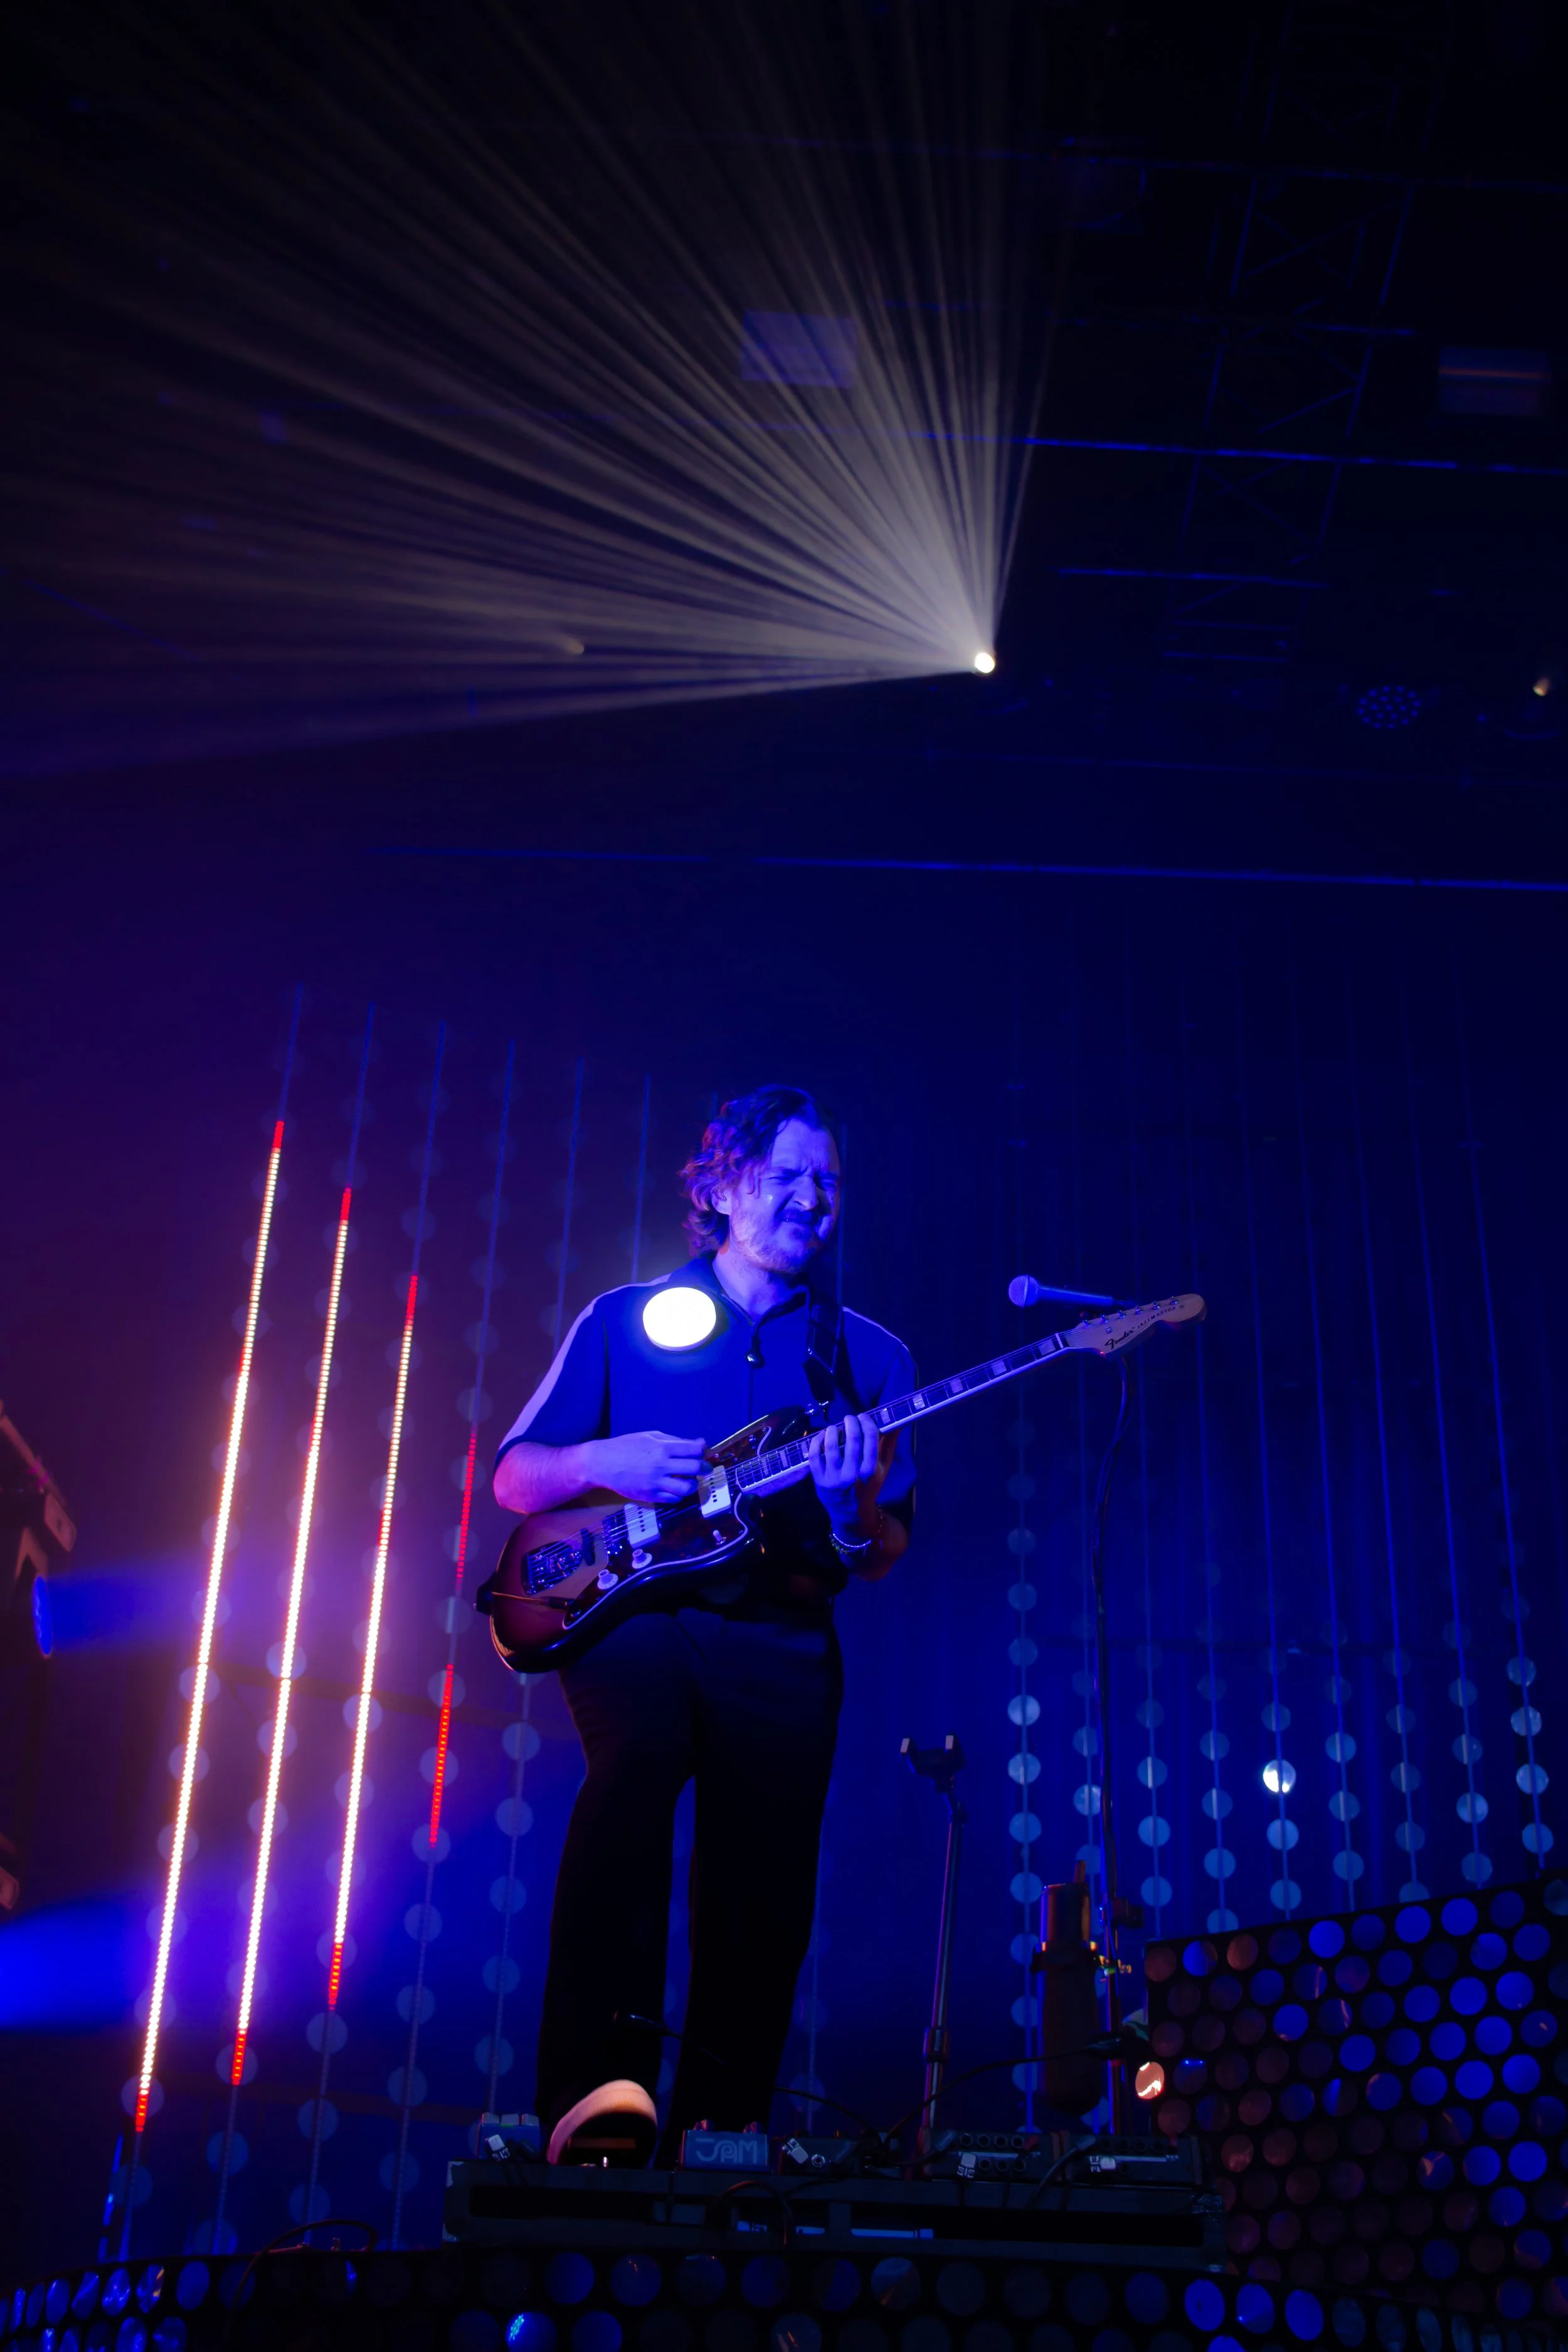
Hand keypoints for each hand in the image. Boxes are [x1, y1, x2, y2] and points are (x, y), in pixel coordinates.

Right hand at [586, 1430, 706, 1504]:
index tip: (702, 1452)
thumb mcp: (650, 1436)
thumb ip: (675, 1440)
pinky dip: (679, 1494)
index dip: (703, 1451)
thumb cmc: (626, 1446)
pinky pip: (674, 1499)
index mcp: (662, 1448)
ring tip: (690, 1480)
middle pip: (695, 1468)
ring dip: (693, 1484)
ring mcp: (656, 1483)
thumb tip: (699, 1443)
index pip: (694, 1450)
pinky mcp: (650, 1496)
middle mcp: (662, 1466)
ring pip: (687, 1488)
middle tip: (704, 1469)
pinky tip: (676, 1488)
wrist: (603, 1463)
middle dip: (705, 1468)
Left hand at [806, 1412, 882, 1520]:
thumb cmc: (869, 1487)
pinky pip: (814, 1456)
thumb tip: (897, 1422)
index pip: (870, 1438)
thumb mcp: (883, 1469)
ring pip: (831, 1446)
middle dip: (850, 1423)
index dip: (866, 1422)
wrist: (851, 1514)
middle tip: (849, 1418)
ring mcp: (834, 1478)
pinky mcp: (819, 1481)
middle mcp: (853, 1474)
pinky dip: (817, 1442)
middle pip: (852, 1440)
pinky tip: (823, 1436)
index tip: (862, 1416)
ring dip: (833, 1430)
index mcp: (871, 1471)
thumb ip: (889, 1445)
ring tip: (836, 1427)